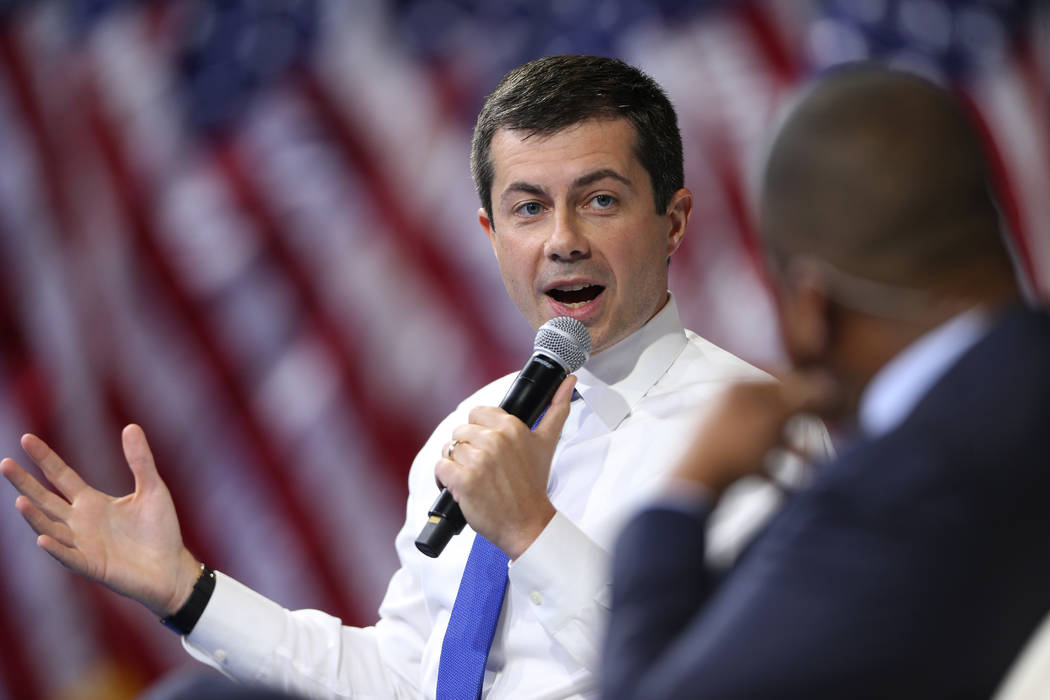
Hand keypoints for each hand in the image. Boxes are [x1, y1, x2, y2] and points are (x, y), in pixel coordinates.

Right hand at [0, 424, 200, 616]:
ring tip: (19, 500)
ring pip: (50, 528)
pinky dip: (56, 549)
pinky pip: (69, 557)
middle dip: (25, 483)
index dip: (45, 458)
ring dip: (34, 516)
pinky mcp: (93, 566)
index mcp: (92, 502)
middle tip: (5, 463)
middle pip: (45, 499)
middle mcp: (80, 522)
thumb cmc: (160, 529)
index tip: (27, 439)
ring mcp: (83, 545)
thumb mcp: (152, 489)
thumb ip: (140, 461)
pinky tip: (43, 538)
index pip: (61, 476)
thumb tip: (131, 426)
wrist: (172, 567)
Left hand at [435, 375, 576, 558]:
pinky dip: (444, 480)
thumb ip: (557, 409)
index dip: (478, 433)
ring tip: (472, 479)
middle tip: (483, 469)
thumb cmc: (533, 486)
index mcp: (512, 427)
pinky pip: (440, 468)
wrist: (528, 524)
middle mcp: (495, 440)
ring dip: (456, 466)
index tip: (488, 449)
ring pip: (449, 450)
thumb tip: (569, 381)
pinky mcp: (463, 481)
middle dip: (467, 450)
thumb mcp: (546, 443)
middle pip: (460, 432)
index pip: (477, 414)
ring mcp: (478, 461)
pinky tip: (459, 489)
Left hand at [673, 371, 839, 497]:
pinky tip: (788, 485)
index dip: (811, 390)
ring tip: (812, 464)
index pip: (782, 378)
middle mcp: (727, 403)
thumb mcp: (775, 418)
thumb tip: (826, 385)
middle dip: (803, 423)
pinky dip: (772, 469)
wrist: (694, 483)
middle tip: (827, 432)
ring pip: (766, 436)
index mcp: (738, 385)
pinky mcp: (719, 457)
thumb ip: (803, 399)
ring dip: (792, 449)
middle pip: (776, 409)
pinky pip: (753, 459)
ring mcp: (721, 430)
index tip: (831, 403)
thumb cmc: (732, 447)